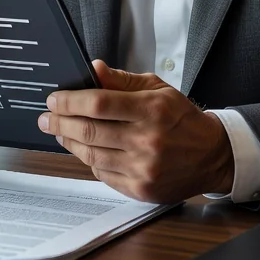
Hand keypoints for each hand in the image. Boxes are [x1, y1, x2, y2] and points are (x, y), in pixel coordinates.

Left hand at [37, 60, 233, 202]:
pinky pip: (103, 174)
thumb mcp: (158, 88)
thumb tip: (94, 70)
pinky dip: (89, 160)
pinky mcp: (141, 188)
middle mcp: (147, 140)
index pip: (99, 103)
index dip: (70, 101)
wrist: (212, 155)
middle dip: (61, 122)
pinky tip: (83, 149)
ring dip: (70, 142)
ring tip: (60, 132)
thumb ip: (122, 81)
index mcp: (151, 110)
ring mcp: (143, 168)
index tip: (54, 99)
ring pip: (92, 155)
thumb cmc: (182, 118)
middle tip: (46, 118)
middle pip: (90, 131)